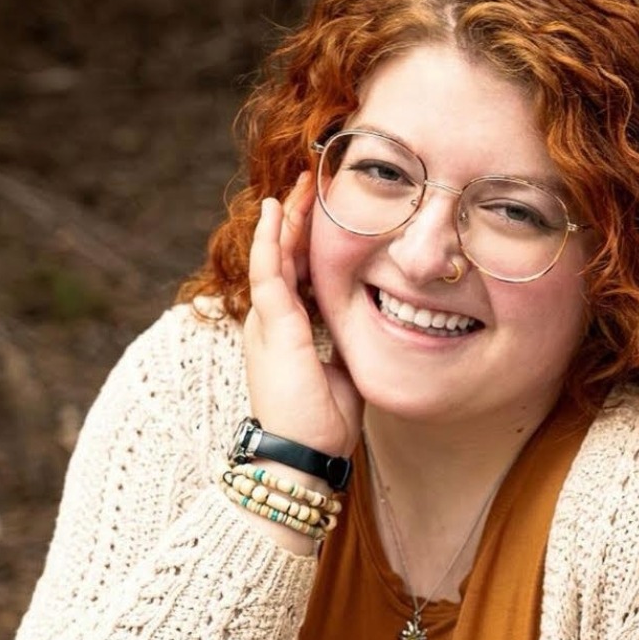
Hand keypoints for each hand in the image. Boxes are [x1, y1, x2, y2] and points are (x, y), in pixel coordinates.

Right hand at [242, 171, 361, 460]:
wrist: (302, 457)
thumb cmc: (322, 425)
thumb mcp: (342, 372)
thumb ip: (347, 344)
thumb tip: (371, 326)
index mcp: (288, 330)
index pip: (297, 274)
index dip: (309, 242)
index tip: (325, 212)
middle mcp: (272, 321)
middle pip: (284, 257)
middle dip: (298, 220)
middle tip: (312, 182)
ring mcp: (268, 323)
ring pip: (273, 257)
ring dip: (286, 219)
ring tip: (297, 184)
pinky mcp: (272, 328)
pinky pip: (268, 273)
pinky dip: (272, 241)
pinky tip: (278, 212)